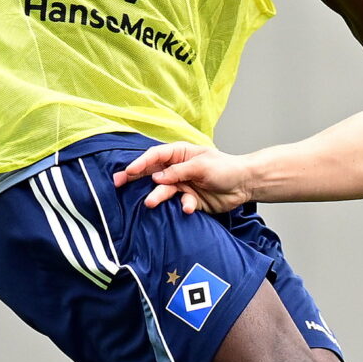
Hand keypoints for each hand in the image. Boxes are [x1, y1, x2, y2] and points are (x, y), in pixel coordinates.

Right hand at [113, 142, 259, 213]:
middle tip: (118, 184)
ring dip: (157, 196)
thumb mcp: (202, 166)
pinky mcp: (190, 201)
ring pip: (163, 191)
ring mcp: (183, 185)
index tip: (127, 171)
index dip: (140, 162)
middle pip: (152, 173)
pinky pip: (180, 204)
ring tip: (150, 203)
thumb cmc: (226, 168)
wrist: (245, 185)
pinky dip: (183, 206)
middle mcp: (178, 169)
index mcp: (180, 154)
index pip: (155, 156)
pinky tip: (188, 207)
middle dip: (135, 178)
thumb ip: (179, 171)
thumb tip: (157, 176)